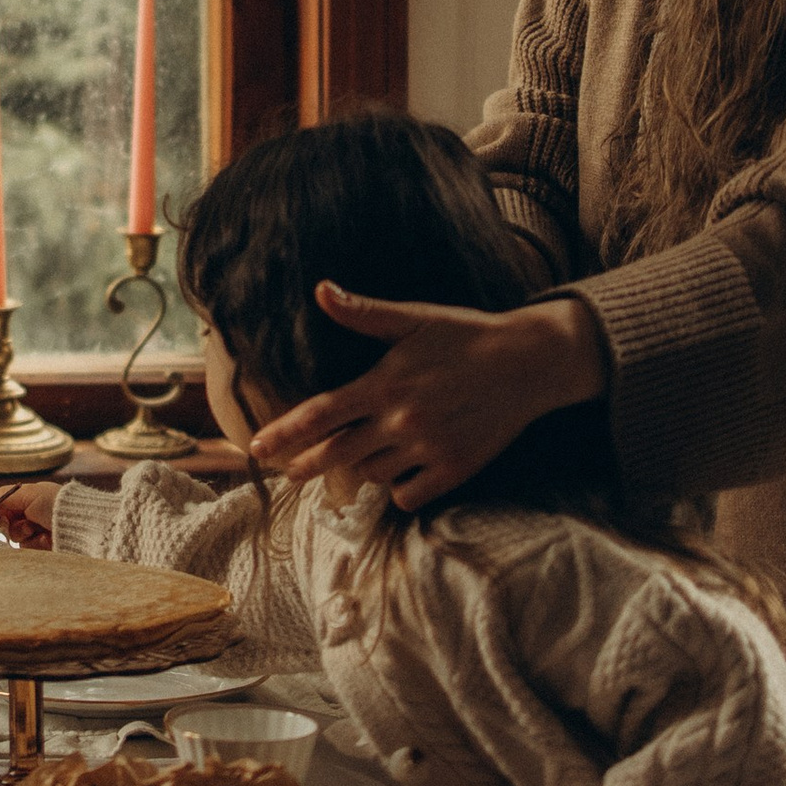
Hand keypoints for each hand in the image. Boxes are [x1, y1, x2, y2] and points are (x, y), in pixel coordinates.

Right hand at [0, 484, 58, 547]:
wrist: (79, 524)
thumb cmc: (54, 503)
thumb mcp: (28, 494)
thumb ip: (5, 497)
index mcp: (29, 500)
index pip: (4, 509)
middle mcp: (32, 516)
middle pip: (8, 527)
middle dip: (16, 526)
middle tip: (27, 523)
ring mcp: (37, 533)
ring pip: (16, 539)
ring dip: (26, 535)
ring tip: (40, 529)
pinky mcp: (43, 548)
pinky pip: (28, 549)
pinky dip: (36, 544)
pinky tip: (47, 539)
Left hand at [248, 290, 605, 509]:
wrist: (529, 362)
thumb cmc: (466, 335)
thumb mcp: (413, 319)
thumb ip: (363, 314)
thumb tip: (321, 290)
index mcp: (385, 383)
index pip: (320, 414)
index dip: (284, 433)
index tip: (256, 448)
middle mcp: (402, 420)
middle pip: (337, 455)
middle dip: (307, 465)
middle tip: (288, 472)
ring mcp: (428, 448)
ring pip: (373, 474)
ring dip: (360, 469)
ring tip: (360, 457)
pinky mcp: (455, 469)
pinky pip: (409, 494)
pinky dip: (400, 488)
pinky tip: (400, 474)